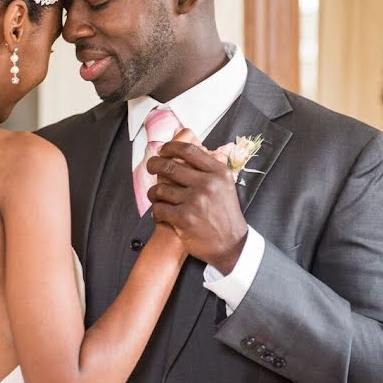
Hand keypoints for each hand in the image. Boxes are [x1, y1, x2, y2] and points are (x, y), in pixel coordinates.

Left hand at [147, 137, 247, 274]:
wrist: (231, 245)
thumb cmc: (225, 213)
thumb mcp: (225, 184)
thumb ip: (207, 165)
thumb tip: (186, 138)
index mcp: (218, 173)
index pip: (188, 150)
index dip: (170, 147)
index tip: (163, 150)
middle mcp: (207, 184)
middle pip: (170, 166)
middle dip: (154, 164)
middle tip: (151, 166)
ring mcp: (195, 201)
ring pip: (161, 188)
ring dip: (154, 192)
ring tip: (156, 196)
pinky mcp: (184, 218)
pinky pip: (158, 208)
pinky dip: (156, 211)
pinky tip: (161, 213)